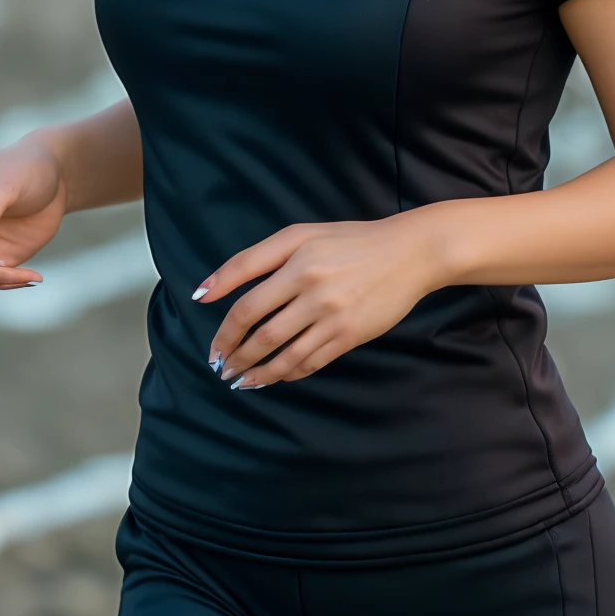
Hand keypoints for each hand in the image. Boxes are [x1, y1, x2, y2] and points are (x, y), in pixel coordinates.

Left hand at [195, 217, 436, 389]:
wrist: (407, 254)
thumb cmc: (348, 241)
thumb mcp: (301, 235)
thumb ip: (255, 258)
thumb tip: (207, 290)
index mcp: (297, 262)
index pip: (248, 302)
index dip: (223, 326)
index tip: (210, 345)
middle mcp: (313, 290)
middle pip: (261, 333)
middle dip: (234, 354)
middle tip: (219, 367)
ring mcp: (333, 316)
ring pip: (284, 355)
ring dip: (257, 372)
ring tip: (240, 380)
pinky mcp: (350, 336)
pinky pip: (311, 361)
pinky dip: (289, 373)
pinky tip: (275, 376)